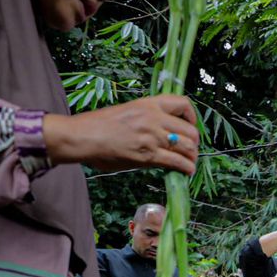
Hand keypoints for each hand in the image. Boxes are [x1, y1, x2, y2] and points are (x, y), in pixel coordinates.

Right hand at [43, 95, 198, 175]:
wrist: (82, 136)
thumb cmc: (98, 125)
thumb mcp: (127, 112)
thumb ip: (147, 119)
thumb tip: (162, 133)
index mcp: (148, 104)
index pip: (183, 104)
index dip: (192, 117)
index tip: (191, 126)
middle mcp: (154, 117)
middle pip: (190, 130)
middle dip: (194, 143)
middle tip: (190, 151)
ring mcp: (152, 136)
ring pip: (188, 147)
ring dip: (192, 157)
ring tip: (189, 163)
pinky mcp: (148, 155)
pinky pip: (177, 162)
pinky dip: (186, 168)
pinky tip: (186, 172)